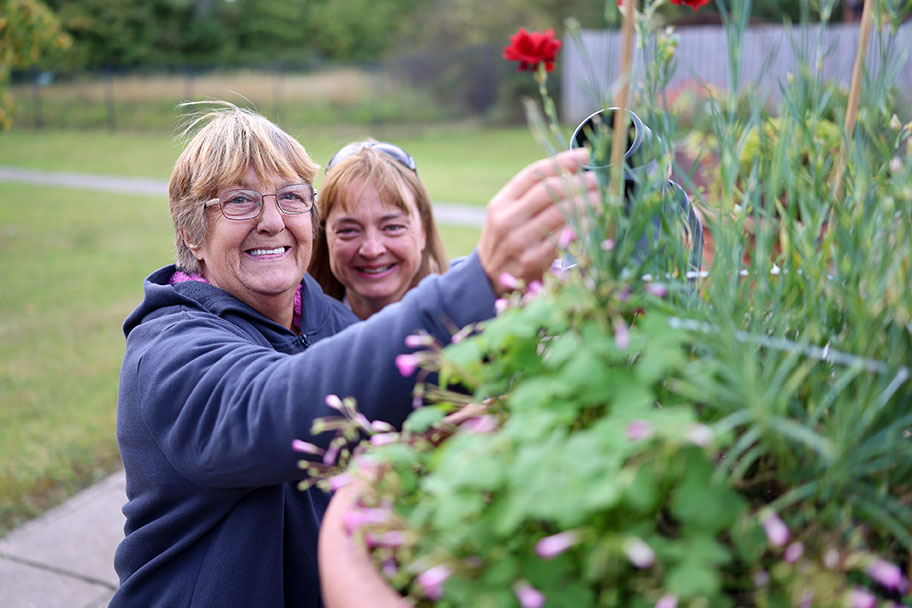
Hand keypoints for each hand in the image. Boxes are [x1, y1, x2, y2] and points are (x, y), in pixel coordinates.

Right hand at [477, 148, 597, 294]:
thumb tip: (570, 171)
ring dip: (586, 201)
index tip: (584, 155)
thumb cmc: (505, 240)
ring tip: (598, 196)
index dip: (562, 161)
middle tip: (595, 178)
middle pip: (550, 190)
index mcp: (500, 203)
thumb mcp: (507, 214)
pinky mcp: (534, 260)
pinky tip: (592, 218)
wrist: (486, 279)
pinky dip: (582, 224)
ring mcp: (520, 241)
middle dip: (578, 181)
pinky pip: (565, 236)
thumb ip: (530, 195)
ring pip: (561, 211)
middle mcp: (508, 220)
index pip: (534, 173)